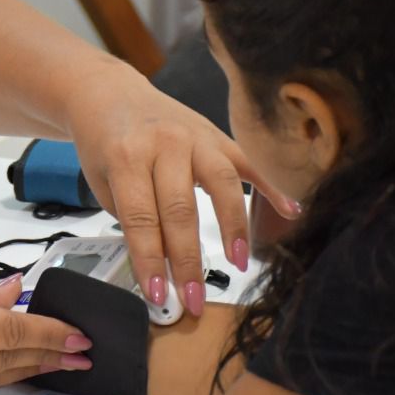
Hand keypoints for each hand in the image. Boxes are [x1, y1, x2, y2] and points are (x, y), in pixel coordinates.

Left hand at [65, 61, 298, 318]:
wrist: (108, 95)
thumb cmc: (105, 145)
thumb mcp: (103, 183)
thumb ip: (133, 219)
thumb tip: (162, 269)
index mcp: (127, 156)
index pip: (141, 218)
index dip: (150, 260)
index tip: (158, 294)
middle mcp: (164, 144)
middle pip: (181, 209)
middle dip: (188, 260)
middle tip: (194, 298)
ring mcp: (195, 137)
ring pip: (222, 185)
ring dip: (232, 228)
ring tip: (239, 262)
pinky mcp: (217, 135)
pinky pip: (248, 163)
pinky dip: (271, 187)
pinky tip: (291, 211)